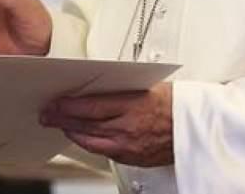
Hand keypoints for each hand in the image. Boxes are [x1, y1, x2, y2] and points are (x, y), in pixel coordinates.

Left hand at [39, 83, 172, 167]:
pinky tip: (80, 137)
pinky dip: (88, 142)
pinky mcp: (133, 157)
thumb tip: (97, 86)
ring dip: (72, 131)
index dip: (69, 106)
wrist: (197, 128)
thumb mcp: (148, 86)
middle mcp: (130, 127)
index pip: (92, 106)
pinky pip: (103, 151)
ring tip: (58, 124)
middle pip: (87, 124)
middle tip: (47, 114)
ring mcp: (130, 145)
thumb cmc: (176, 104)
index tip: (55, 102)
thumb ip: (121, 89)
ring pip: (92, 139)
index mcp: (134, 105)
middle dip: (63, 118)